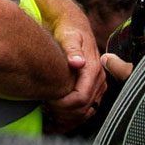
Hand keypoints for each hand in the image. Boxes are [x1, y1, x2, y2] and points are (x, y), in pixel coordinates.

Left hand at [42, 9, 106, 129]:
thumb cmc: (68, 31)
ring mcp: (98, 85)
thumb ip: (73, 49)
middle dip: (65, 113)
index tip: (48, 102)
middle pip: (85, 109)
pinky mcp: (95, 88)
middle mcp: (99, 79)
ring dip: (69, 117)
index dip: (64, 105)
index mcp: (93, 69)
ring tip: (49, 113)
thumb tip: (78, 62)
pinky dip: (73, 115)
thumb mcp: (69, 37)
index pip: (82, 99)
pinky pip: (87, 109)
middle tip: (45, 109)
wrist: (75, 26)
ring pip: (87, 112)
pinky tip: (58, 113)